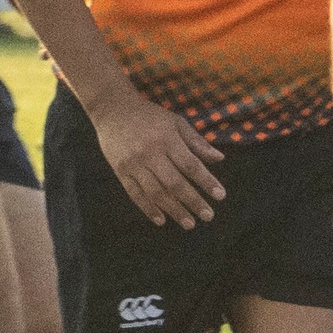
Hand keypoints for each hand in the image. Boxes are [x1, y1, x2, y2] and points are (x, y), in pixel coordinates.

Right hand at [93, 87, 224, 227]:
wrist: (112, 109)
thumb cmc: (150, 116)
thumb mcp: (176, 122)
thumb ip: (197, 142)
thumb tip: (220, 159)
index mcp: (167, 139)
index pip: (191, 165)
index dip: (207, 181)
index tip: (220, 196)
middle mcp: (150, 153)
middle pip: (174, 183)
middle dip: (193, 201)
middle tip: (208, 217)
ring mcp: (133, 163)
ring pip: (155, 192)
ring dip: (174, 210)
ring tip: (189, 223)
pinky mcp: (120, 170)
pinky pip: (135, 194)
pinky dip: (148, 209)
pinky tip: (161, 220)